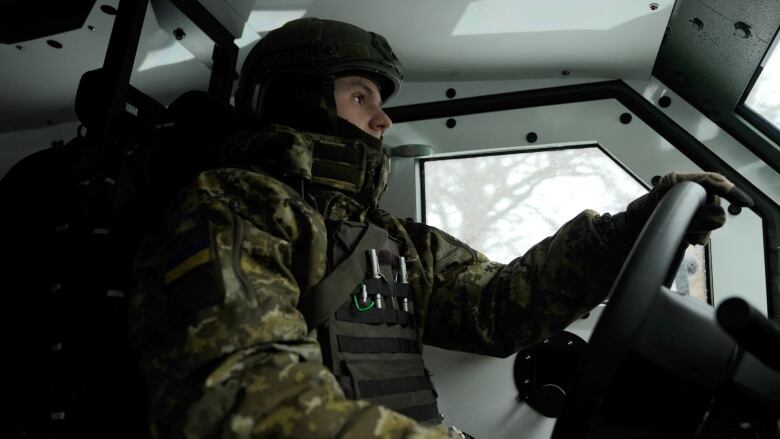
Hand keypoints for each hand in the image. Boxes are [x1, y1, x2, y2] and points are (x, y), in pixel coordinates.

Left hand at [625, 172, 752, 244]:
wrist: (629, 231)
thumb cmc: (639, 220)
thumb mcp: (666, 219)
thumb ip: (695, 218)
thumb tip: (719, 217)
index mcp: (675, 181)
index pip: (710, 181)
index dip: (729, 190)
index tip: (743, 200)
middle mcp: (682, 187)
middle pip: (712, 199)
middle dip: (710, 219)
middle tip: (698, 237)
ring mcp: (684, 198)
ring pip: (709, 212)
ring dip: (703, 228)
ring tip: (690, 238)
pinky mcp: (685, 211)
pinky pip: (703, 220)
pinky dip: (699, 231)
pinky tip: (689, 238)